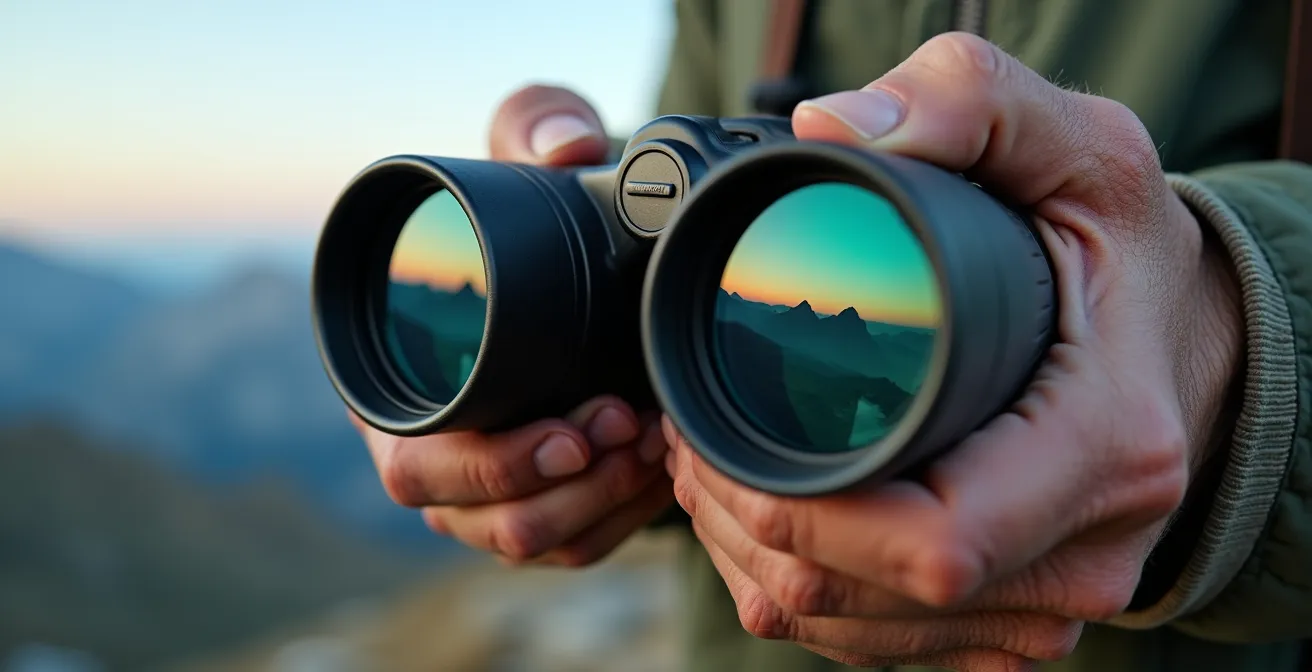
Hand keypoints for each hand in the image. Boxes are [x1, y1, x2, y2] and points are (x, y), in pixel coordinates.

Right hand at [352, 85, 671, 567]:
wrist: (579, 260)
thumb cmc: (532, 212)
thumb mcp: (525, 153)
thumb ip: (534, 124)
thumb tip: (566, 148)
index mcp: (400, 388)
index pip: (414, 465)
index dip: (491, 464)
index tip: (573, 430)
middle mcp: (434, 450)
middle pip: (475, 520)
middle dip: (560, 488)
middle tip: (628, 426)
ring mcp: (487, 486)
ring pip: (531, 542)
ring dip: (600, 502)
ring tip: (655, 442)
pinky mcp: (545, 502)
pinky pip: (577, 543)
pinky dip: (624, 515)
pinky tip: (662, 467)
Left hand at [668, 33, 1244, 669]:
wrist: (1189, 344)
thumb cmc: (1128, 253)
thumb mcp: (1081, 147)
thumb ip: (971, 103)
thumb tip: (835, 127)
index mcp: (1106, 448)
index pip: (929, 542)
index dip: (797, 510)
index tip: (718, 433)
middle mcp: (1082, 553)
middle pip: (865, 597)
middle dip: (747, 526)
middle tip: (689, 439)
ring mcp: (1049, 604)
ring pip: (851, 632)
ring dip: (755, 560)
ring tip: (709, 472)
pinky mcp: (1012, 624)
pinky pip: (874, 644)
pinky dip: (800, 590)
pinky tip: (768, 520)